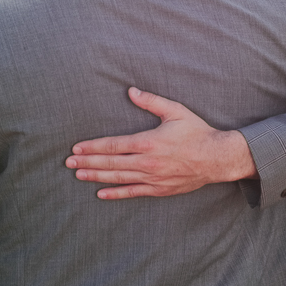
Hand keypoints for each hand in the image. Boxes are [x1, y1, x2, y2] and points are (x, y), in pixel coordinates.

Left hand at [64, 87, 256, 199]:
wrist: (217, 158)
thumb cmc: (196, 132)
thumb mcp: (175, 111)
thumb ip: (151, 101)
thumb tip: (131, 91)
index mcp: (148, 142)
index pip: (113, 146)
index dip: (93, 147)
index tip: (76, 148)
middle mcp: (147, 162)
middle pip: (110, 163)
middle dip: (87, 163)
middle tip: (68, 163)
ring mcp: (152, 178)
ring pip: (118, 178)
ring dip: (96, 177)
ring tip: (78, 175)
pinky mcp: (159, 189)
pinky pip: (133, 192)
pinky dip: (115, 193)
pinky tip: (100, 193)